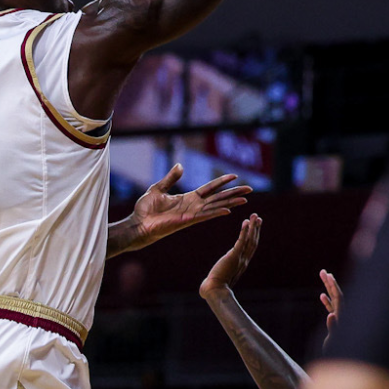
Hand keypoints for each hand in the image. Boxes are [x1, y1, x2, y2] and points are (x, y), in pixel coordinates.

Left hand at [122, 167, 252, 252]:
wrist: (138, 223)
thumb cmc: (145, 209)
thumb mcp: (158, 188)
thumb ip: (171, 178)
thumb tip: (180, 165)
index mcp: (188, 198)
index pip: (210, 188)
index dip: (222, 182)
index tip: (235, 175)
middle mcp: (193, 206)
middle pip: (218, 197)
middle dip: (234, 193)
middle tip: (250, 189)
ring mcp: (192, 214)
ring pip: (216, 206)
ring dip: (231, 202)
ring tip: (245, 199)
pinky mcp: (187, 221)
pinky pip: (205, 215)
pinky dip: (216, 213)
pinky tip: (228, 211)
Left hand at [199, 214, 262, 300]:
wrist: (214, 291)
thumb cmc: (214, 287)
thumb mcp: (221, 276)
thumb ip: (222, 273)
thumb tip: (215, 276)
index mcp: (241, 263)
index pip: (250, 247)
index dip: (253, 236)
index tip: (254, 226)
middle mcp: (243, 260)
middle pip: (253, 242)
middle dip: (256, 229)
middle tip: (258, 217)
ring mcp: (240, 258)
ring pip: (250, 240)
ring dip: (253, 227)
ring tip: (255, 216)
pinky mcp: (233, 257)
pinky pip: (241, 242)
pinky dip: (244, 232)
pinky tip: (245, 223)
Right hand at [319, 269, 343, 349]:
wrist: (342, 365)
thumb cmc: (339, 354)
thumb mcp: (334, 341)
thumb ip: (334, 328)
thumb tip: (331, 315)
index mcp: (343, 317)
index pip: (339, 297)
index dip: (333, 286)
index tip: (328, 275)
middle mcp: (343, 316)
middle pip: (338, 295)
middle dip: (331, 283)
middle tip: (323, 271)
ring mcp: (340, 319)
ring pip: (335, 300)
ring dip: (328, 289)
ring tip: (323, 277)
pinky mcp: (336, 324)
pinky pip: (332, 309)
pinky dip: (327, 302)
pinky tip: (322, 295)